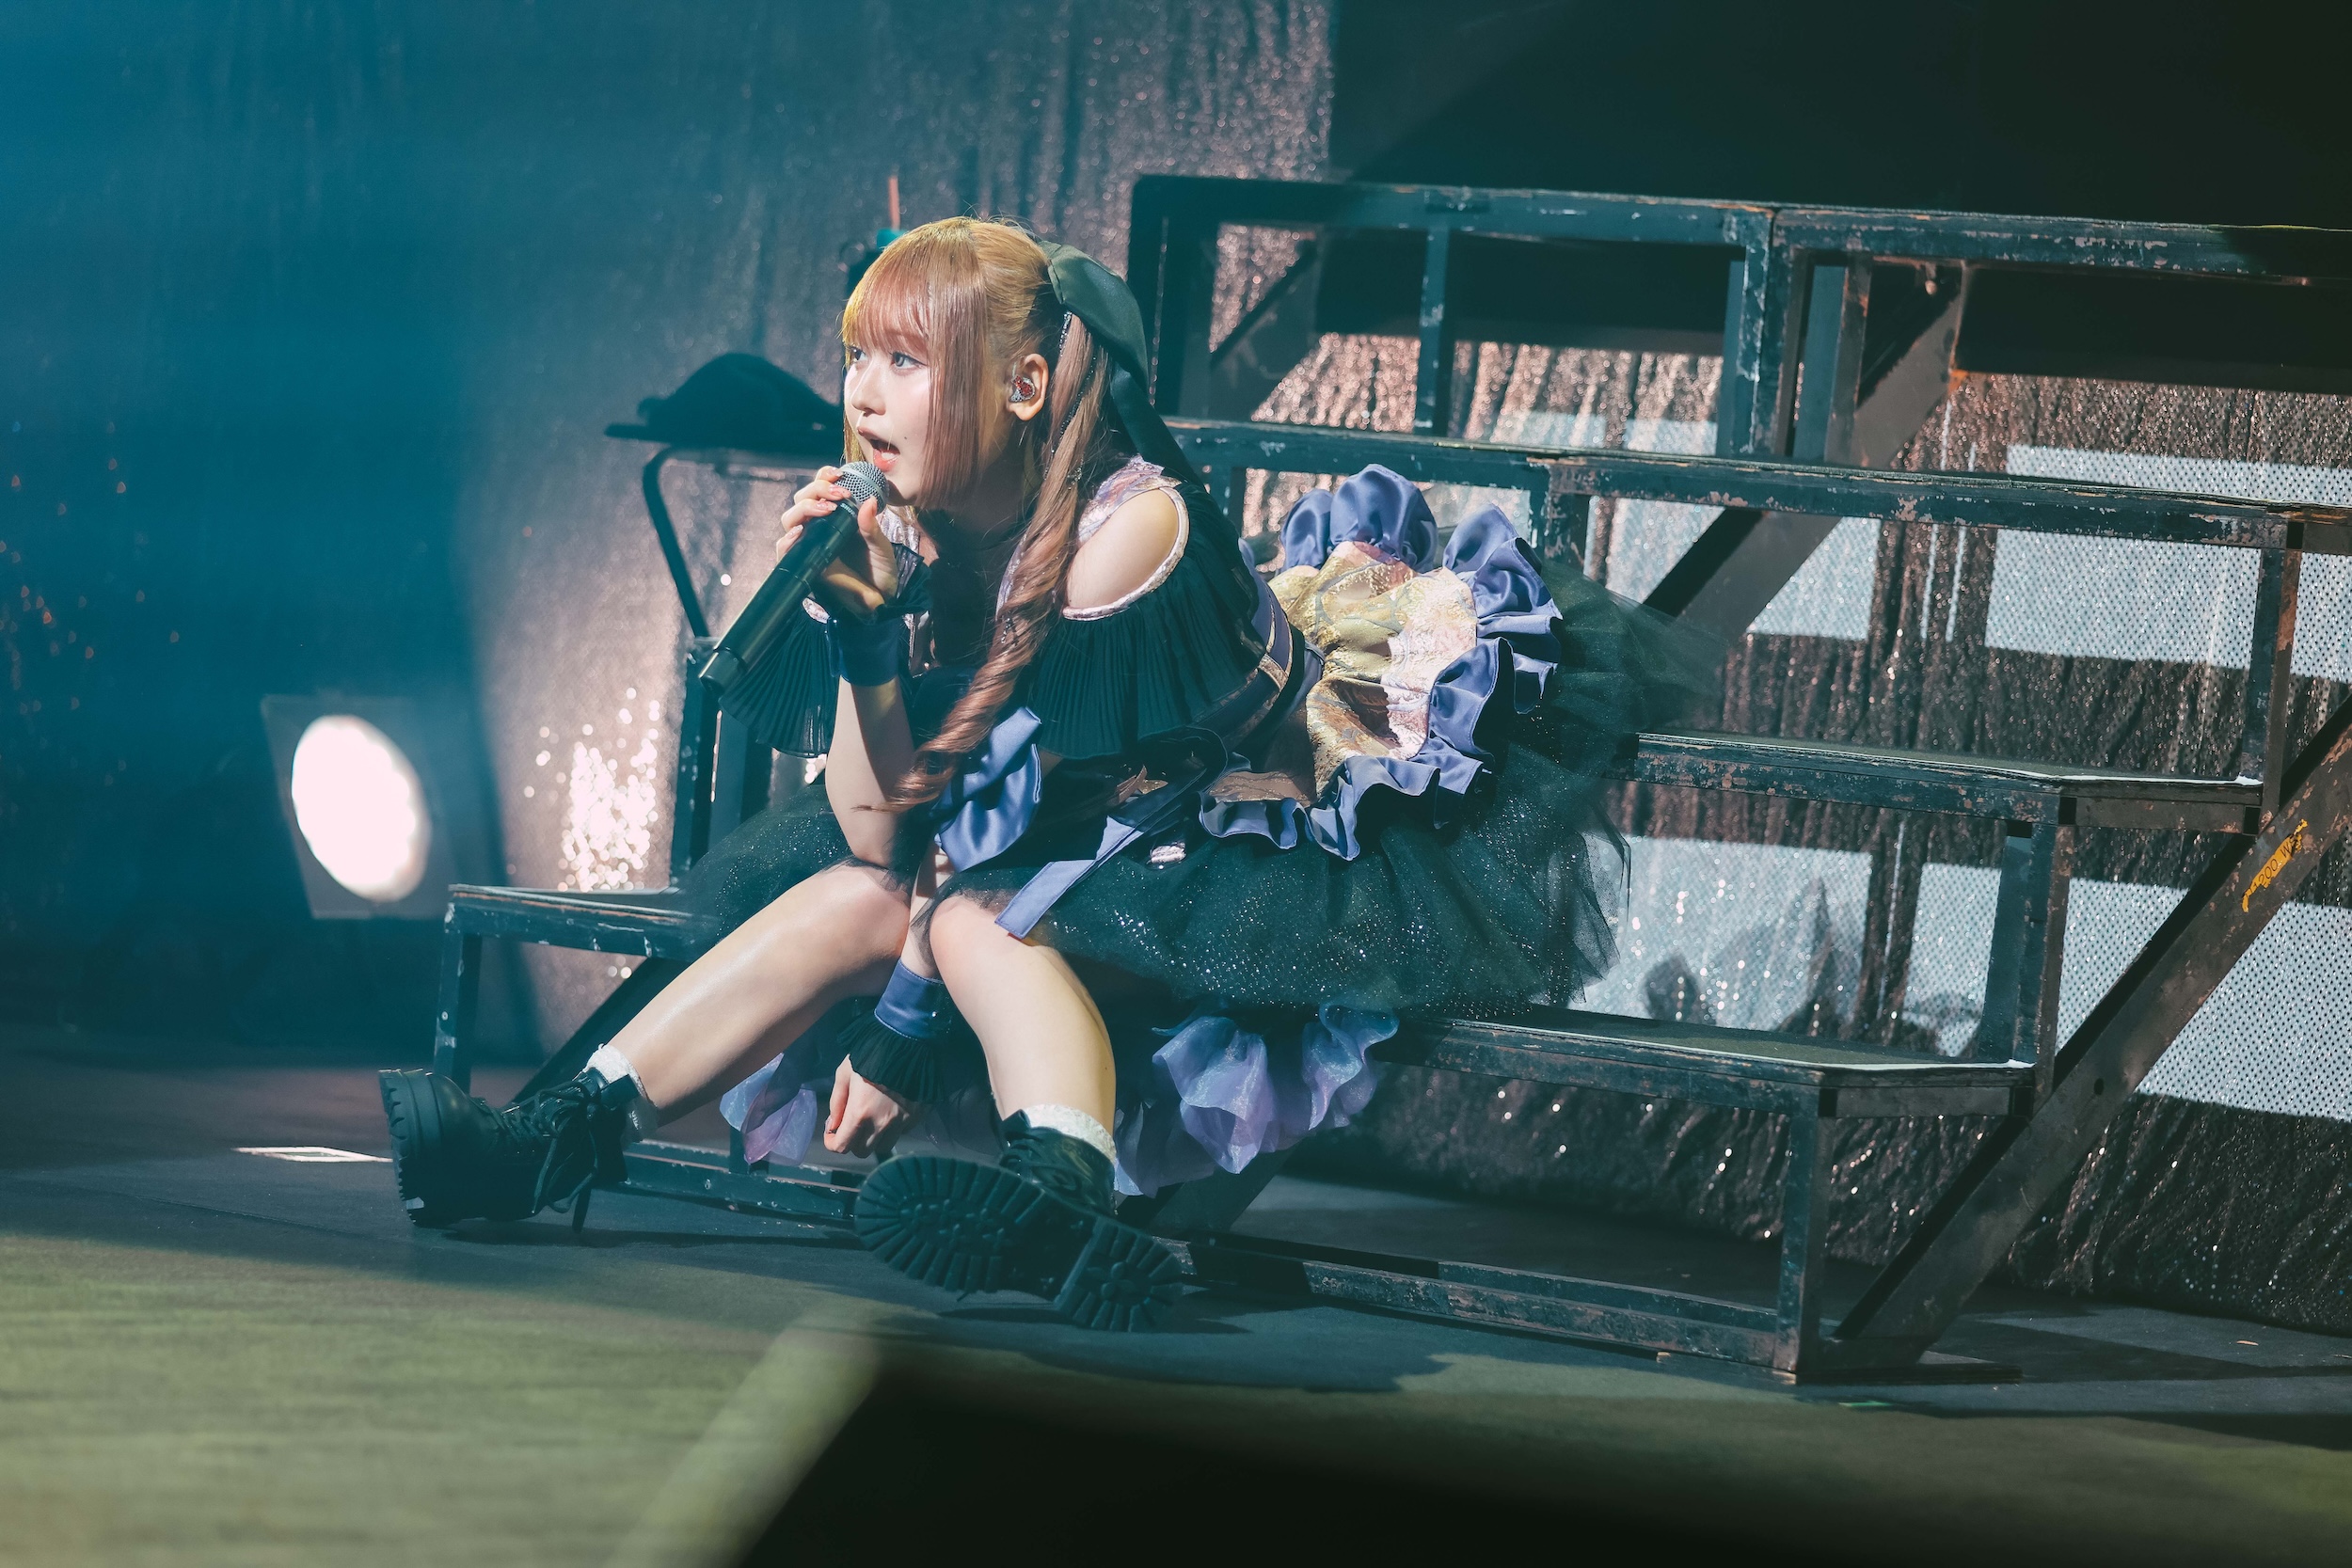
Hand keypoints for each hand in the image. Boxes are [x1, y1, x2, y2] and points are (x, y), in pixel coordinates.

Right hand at [778, 467, 898, 618]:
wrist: (881, 599)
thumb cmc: (879, 570)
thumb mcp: (880, 545)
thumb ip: (871, 525)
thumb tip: (868, 500)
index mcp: (834, 518)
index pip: (819, 490)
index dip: (823, 478)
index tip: (840, 475)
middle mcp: (818, 528)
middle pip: (801, 500)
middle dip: (817, 490)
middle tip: (839, 495)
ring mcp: (808, 545)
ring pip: (789, 519)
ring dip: (805, 509)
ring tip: (827, 510)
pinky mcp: (803, 565)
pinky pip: (784, 550)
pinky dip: (787, 540)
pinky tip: (800, 532)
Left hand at [824, 1053, 918, 1157]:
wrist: (908, 1041)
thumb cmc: (871, 1053)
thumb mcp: (844, 1074)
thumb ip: (836, 1103)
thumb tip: (832, 1126)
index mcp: (859, 1114)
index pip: (841, 1147)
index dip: (832, 1143)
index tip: (831, 1133)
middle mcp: (881, 1124)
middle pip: (862, 1151)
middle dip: (852, 1141)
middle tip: (852, 1125)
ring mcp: (902, 1123)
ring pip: (884, 1146)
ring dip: (875, 1138)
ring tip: (874, 1121)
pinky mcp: (917, 1117)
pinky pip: (902, 1132)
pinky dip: (894, 1128)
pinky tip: (892, 1111)